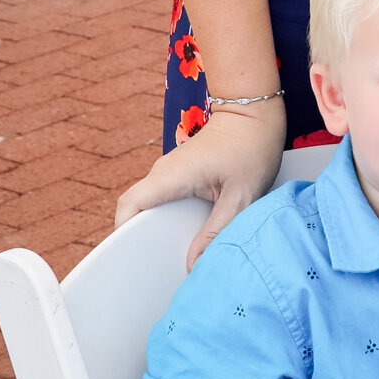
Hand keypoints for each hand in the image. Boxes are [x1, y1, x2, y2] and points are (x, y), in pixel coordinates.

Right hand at [113, 103, 286, 268]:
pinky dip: (170, 218)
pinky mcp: (182, 173)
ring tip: (174, 254)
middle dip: (142, 238)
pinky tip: (188, 235)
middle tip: (157, 265)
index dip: (123, 232)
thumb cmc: (250, 147)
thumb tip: (194, 264)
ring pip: (152, 205)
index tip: (132, 258)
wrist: (254, 112)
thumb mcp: (241, 197)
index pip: (130, 205)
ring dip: (158, 228)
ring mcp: (171, 171)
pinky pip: (166, 199)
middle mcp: (164, 172)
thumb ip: (216, 232)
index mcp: (171, 175)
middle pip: (138, 209)